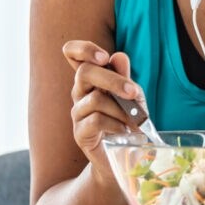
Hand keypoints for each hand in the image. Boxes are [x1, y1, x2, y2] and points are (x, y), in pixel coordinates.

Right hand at [62, 41, 147, 183]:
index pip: (72, 53)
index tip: (104, 58)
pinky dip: (115, 124)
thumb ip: (124, 77)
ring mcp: (77, 112)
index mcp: (91, 78)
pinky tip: (124, 131)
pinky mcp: (79, 133)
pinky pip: (96, 120)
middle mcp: (80, 92)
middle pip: (84, 72)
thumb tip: (118, 56)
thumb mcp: (132, 96)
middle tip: (133, 92)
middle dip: (112, 80)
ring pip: (95, 99)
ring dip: (120, 110)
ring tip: (133, 121)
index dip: (83, 49)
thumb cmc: (127, 120)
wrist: (125, 155)